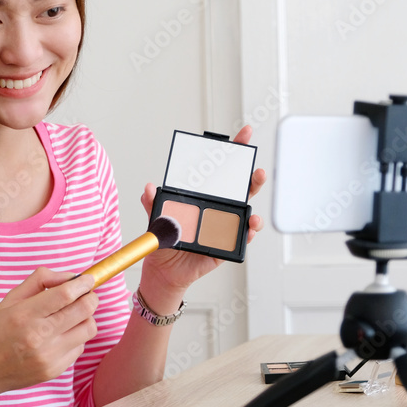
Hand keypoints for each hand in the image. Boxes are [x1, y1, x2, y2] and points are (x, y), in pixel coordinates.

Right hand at [0, 268, 98, 396]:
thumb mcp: (11, 299)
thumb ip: (41, 280)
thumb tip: (71, 277)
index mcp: (25, 314)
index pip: (66, 294)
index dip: (83, 284)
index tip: (89, 279)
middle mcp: (39, 336)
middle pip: (84, 310)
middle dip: (90, 297)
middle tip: (85, 294)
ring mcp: (48, 356)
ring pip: (88, 329)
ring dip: (86, 318)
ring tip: (72, 315)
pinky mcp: (54, 371)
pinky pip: (80, 347)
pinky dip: (75, 337)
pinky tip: (59, 336)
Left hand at [139, 125, 266, 294]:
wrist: (164, 271)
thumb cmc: (165, 241)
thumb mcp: (156, 220)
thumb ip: (153, 203)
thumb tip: (149, 188)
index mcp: (204, 197)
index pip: (221, 171)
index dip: (234, 152)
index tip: (244, 134)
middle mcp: (218, 209)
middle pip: (241, 190)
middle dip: (252, 178)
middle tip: (256, 172)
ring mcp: (224, 227)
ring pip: (245, 214)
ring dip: (252, 211)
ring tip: (252, 212)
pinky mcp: (225, 246)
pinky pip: (241, 239)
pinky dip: (247, 234)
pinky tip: (248, 230)